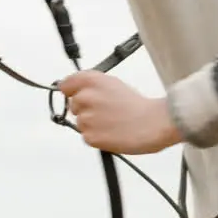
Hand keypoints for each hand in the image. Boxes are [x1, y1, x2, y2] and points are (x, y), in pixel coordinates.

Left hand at [57, 70, 182, 154]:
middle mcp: (85, 97)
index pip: (65, 85)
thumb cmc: (137, 105)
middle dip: (85, 109)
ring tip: (112, 122)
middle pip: (73, 105)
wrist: (152, 123)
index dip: (72, 91)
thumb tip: (78, 92)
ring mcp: (86, 118)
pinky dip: (97, 137)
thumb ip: (92, 86)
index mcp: (91, 80)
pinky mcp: (90, 136)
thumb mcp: (113, 84)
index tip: (77, 95)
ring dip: (91, 124)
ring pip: (80, 122)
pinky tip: (111, 132)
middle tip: (105, 112)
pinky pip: (86, 137)